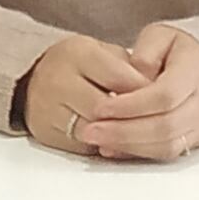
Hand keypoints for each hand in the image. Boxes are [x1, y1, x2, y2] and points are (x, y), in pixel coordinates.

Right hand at [15, 33, 148, 156]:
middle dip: (133, 119)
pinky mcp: (46, 133)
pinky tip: (118, 141)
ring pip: (95, 133)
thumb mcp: (104, 54)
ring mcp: (48, 108)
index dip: (146, 93)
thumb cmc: (78, 66)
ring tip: (139, 133)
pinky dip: (105, 147)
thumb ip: (130, 69)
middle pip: (105, 109)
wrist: (33, 79)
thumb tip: (157, 94)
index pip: (120, 78)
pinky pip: (84, 147)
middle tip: (156, 123)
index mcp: (77, 52)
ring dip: (121, 136)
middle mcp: (58, 79)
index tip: (164, 101)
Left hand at [72, 23, 198, 163]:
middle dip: (124, 131)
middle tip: (91, 130)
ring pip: (166, 145)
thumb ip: (146, 52)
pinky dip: (136, 153)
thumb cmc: (178, 52)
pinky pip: (165, 154)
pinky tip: (111, 147)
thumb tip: (132, 75)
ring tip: (96, 139)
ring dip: (128, 145)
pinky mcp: (192, 141)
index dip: (131, 104)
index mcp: (195, 72)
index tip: (101, 106)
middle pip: (165, 126)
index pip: (165, 95)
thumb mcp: (161, 36)